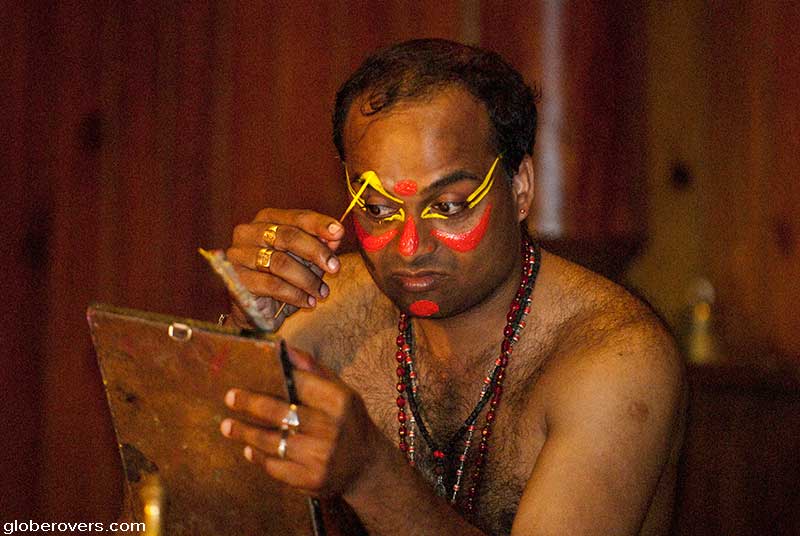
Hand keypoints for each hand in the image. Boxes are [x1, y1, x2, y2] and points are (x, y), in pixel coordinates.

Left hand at [219, 347, 378, 496]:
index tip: (250, 372)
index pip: (300, 384)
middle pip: (280, 413)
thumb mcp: (342, 392)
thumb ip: (314, 370)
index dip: (274, 376)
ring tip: (227, 426)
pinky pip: (276, 467)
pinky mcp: (311, 479)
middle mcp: (331, 428)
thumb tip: (284, 348)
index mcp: (340, 402)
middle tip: (230, 397)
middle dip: (250, 404)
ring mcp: (320, 456)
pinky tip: (248, 450)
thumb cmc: (349, 422)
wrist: (367, 467)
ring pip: (273, 441)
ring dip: (246, 433)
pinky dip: (259, 457)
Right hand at [225, 208, 344, 328]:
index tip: (339, 233)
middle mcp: (248, 232)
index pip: (296, 216)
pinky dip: (295, 294)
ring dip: (307, 279)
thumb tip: (336, 235)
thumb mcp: (306, 260)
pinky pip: (271, 285)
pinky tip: (308, 301)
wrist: (259, 309)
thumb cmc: (285, 278)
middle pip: (287, 236)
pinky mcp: (236, 278)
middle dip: (315, 252)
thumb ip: (320, 245)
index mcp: (267, 219)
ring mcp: (239, 254)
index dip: (319, 224)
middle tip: (335, 267)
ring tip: (322, 292)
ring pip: (280, 262)